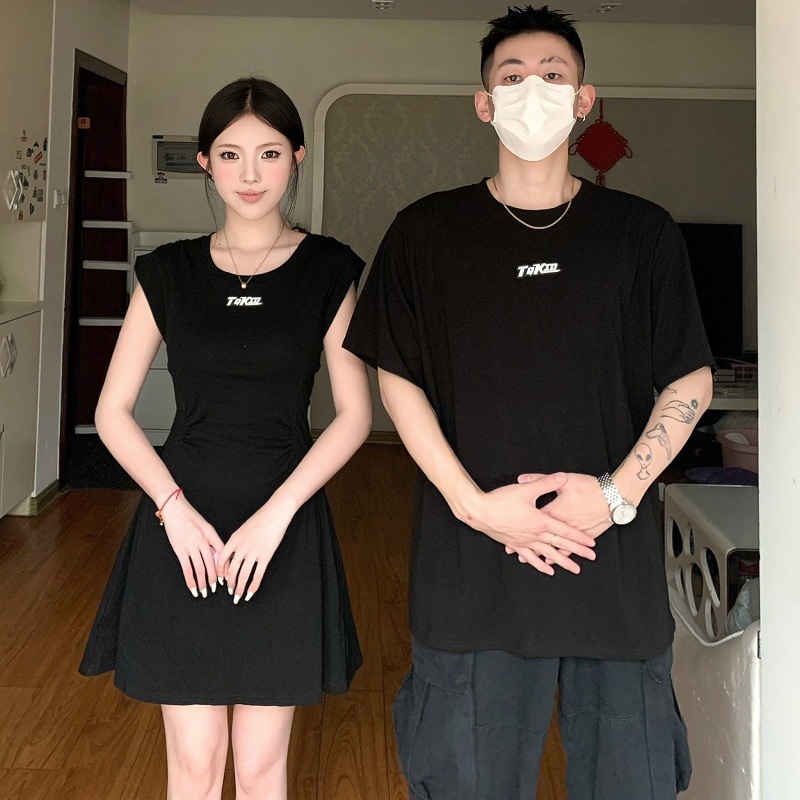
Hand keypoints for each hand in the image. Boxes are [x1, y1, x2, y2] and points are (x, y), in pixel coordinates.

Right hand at [159, 493, 224, 597]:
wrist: (174, 508)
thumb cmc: (190, 516)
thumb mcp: (205, 525)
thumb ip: (211, 539)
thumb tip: (217, 556)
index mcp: (211, 533)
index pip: (222, 552)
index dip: (225, 566)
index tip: (227, 576)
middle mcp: (202, 540)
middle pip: (212, 563)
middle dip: (215, 578)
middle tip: (216, 588)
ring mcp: (191, 546)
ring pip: (200, 569)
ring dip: (203, 582)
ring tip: (205, 592)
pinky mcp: (180, 550)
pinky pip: (187, 568)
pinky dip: (190, 580)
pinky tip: (193, 588)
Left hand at [216, 498, 295, 603]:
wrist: (275, 513)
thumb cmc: (261, 518)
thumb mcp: (243, 528)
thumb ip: (237, 542)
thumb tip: (233, 554)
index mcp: (234, 539)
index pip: (222, 559)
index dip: (220, 571)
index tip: (221, 579)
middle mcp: (242, 547)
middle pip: (232, 570)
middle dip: (230, 584)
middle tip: (230, 592)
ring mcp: (254, 552)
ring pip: (244, 575)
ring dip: (240, 588)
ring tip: (238, 596)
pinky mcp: (266, 556)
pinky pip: (258, 575)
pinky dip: (253, 586)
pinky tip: (251, 593)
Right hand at [469, 473, 596, 575]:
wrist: (480, 512)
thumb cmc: (501, 500)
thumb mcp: (525, 489)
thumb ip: (545, 483)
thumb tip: (562, 476)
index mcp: (540, 521)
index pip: (564, 531)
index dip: (579, 536)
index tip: (591, 543)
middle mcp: (534, 534)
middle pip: (560, 544)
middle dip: (577, 551)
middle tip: (591, 558)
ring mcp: (525, 541)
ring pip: (548, 554)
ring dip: (562, 562)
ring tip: (574, 569)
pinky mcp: (515, 544)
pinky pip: (530, 557)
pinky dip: (540, 564)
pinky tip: (547, 570)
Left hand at [515, 471, 612, 564]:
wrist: (613, 497)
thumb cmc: (589, 487)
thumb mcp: (565, 480)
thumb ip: (542, 479)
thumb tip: (522, 478)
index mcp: (554, 512)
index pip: (532, 520)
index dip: (519, 524)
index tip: (506, 530)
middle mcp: (561, 526)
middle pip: (539, 537)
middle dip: (525, 544)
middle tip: (511, 551)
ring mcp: (572, 533)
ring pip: (552, 547)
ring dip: (539, 555)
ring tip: (524, 560)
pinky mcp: (583, 536)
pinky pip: (567, 550)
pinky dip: (557, 557)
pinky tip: (551, 564)